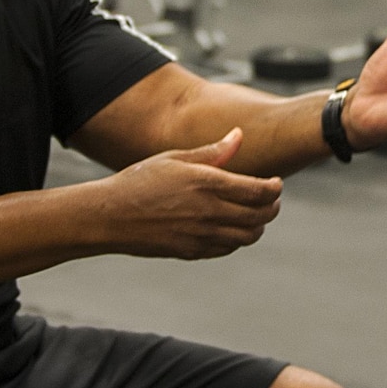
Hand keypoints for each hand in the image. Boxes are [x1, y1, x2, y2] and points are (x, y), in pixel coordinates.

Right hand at [99, 128, 282, 259]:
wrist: (110, 216)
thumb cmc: (140, 180)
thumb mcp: (175, 158)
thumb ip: (213, 151)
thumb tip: (239, 135)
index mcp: (206, 183)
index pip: (259, 191)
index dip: (274, 189)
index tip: (276, 184)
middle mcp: (208, 212)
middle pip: (259, 216)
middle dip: (272, 207)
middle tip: (271, 200)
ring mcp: (201, 235)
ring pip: (247, 236)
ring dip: (257, 226)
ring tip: (255, 215)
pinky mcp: (192, 252)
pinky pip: (227, 249)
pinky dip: (237, 239)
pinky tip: (232, 228)